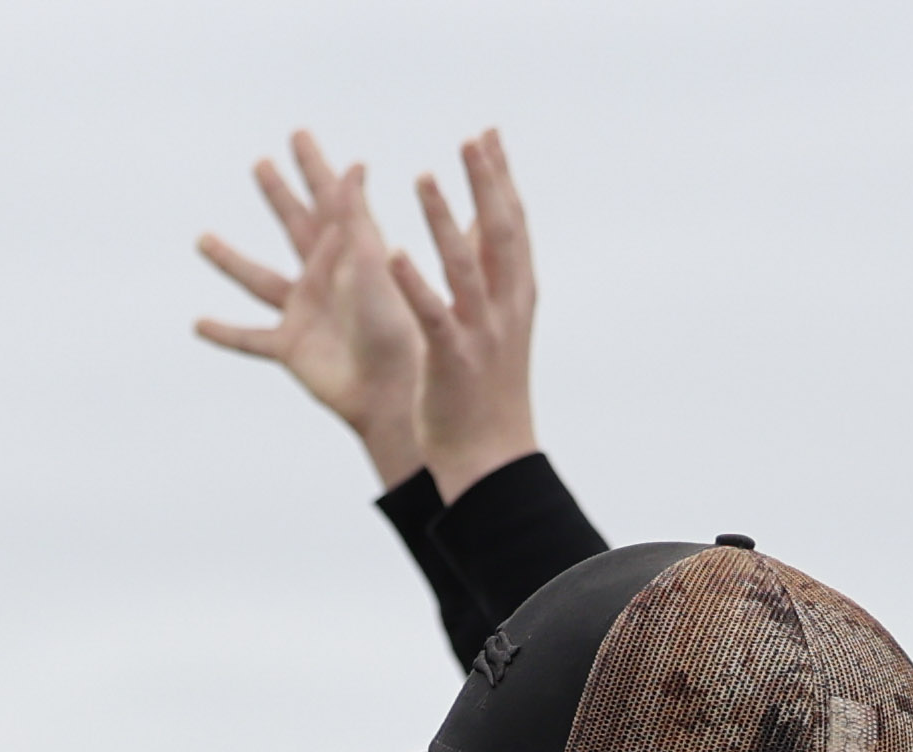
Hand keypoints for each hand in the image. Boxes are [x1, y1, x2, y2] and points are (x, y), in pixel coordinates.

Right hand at [197, 132, 427, 487]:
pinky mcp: (289, 346)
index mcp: (350, 252)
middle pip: (294, 226)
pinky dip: (224, 332)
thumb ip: (356, 216)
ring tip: (203, 239)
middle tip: (261, 164)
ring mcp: (304, 311)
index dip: (313, 167)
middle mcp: (324, 276)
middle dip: (279, 194)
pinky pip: (249, 338)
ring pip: (258, 278)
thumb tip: (352, 164)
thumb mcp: (371, 262)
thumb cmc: (395, 326)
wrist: (393, 387)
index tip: (299, 135)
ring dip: (230, 259)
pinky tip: (197, 324)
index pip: (328, 198)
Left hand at [390, 130, 538, 500]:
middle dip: (485, 183)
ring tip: (423, 176)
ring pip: (463, 267)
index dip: (500, 178)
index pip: (512, 224)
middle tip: (470, 138)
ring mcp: (480, 333)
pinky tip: (395, 253)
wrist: (490, 455)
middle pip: (498, 233)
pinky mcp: (452, 360)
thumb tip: (480, 220)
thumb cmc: (487, 387)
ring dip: (443, 220)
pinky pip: (432, 315)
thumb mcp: (497, 321)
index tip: (488, 134)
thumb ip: (488, 271)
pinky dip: (415, 283)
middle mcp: (505, 307)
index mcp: (517, 294)